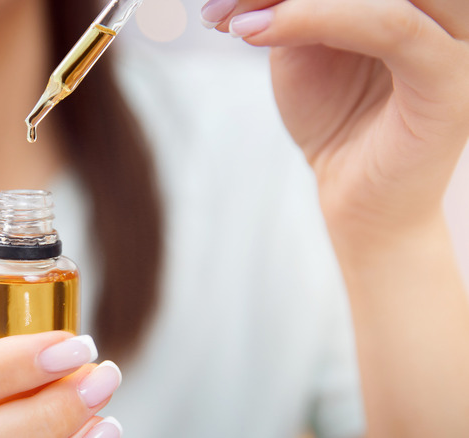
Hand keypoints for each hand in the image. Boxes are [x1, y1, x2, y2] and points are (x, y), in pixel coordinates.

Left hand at [202, 0, 468, 240]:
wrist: (356, 196)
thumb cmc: (333, 118)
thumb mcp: (304, 43)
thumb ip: (294, 3)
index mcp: (412, 1)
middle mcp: (445, 11)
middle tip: (218, 8)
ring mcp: (457, 39)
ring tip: (231, 21)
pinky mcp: (451, 79)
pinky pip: (392, 26)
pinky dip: (317, 18)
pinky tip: (255, 32)